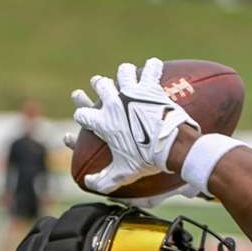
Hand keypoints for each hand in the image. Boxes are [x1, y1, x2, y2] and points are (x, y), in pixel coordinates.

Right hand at [71, 58, 198, 193]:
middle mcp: (114, 103)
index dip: (82, 114)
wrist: (169, 146)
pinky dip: (153, 67)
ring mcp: (132, 92)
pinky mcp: (150, 86)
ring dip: (125, 72)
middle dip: (100, 84)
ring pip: (123, 72)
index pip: (83, 114)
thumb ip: (104, 180)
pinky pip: (151, 69)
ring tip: (127, 72)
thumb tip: (87, 184)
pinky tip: (154, 66)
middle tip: (100, 83)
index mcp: (103, 122)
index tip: (83, 115)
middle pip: (101, 85)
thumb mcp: (123, 172)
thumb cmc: (146, 159)